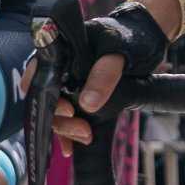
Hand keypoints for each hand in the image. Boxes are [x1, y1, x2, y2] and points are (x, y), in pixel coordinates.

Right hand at [52, 4, 167, 147]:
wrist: (147, 37)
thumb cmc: (129, 37)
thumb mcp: (117, 54)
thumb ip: (103, 75)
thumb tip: (87, 105)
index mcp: (61, 50)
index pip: (37, 71)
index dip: (40, 93)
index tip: (63, 109)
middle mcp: (61, 68)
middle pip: (47, 97)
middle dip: (59, 118)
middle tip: (81, 129)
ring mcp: (71, 83)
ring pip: (57, 111)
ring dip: (66, 128)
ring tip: (86, 136)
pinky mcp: (83, 96)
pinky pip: (70, 117)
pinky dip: (69, 133)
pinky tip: (71, 148)